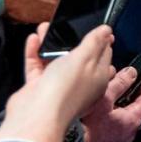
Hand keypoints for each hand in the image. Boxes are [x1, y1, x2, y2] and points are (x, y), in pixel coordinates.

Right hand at [0, 24, 113, 141]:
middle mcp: (79, 83)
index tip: (100, 29)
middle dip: (73, 39)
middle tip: (69, 25)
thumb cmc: (65, 90)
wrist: (37, 115)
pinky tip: (34, 40)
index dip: (101, 41)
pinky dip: (35, 52)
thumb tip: (106, 31)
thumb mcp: (85, 58)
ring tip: (46, 28)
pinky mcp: (40, 87)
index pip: (103, 56)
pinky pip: (38, 66)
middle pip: (79, 57)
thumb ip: (94, 43)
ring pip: (56, 59)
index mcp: (97, 78)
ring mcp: (58, 85)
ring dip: (50, 43)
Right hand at [81, 65, 140, 141]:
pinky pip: (121, 120)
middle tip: (134, 78)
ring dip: (127, 100)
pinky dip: (120, 109)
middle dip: (139, 91)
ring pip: (130, 113)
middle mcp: (131, 130)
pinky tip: (109, 103)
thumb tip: (132, 73)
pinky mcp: (112, 139)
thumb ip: (120, 83)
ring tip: (120, 87)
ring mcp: (122, 136)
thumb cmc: (88, 123)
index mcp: (133, 119)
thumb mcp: (105, 97)